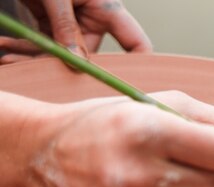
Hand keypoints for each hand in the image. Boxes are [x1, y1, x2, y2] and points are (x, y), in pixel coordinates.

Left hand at [0, 0, 150, 63]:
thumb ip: (66, 27)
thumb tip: (76, 63)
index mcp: (108, 10)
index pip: (136, 44)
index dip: (137, 66)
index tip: (125, 85)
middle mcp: (95, 21)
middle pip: (91, 59)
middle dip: (67, 69)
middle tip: (44, 76)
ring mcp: (74, 25)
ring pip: (62, 56)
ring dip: (33, 59)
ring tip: (7, 58)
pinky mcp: (53, 25)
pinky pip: (43, 45)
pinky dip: (23, 48)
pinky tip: (5, 49)